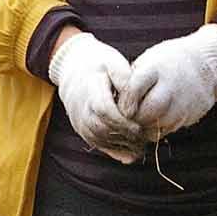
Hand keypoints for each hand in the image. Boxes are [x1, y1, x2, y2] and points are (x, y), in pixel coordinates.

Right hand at [48, 31, 143, 163]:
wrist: (73, 70)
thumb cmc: (98, 65)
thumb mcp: (113, 62)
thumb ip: (125, 77)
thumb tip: (132, 96)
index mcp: (90, 90)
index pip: (104, 111)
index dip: (123, 122)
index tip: (140, 127)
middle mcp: (81, 108)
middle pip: (101, 128)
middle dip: (123, 137)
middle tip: (143, 140)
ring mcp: (78, 120)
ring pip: (98, 139)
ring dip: (119, 146)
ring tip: (139, 147)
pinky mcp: (81, 128)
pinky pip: (95, 143)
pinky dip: (112, 150)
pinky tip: (129, 153)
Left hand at [117, 24, 216, 135]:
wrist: (205, 64)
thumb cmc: (167, 63)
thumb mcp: (148, 62)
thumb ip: (132, 80)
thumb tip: (112, 102)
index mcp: (155, 69)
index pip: (133, 90)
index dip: (124, 101)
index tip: (120, 105)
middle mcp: (171, 86)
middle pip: (146, 112)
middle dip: (133, 117)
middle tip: (128, 116)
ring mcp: (183, 103)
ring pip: (156, 126)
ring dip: (144, 126)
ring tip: (140, 119)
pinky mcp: (191, 116)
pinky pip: (168, 130)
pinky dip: (158, 128)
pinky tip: (154, 120)